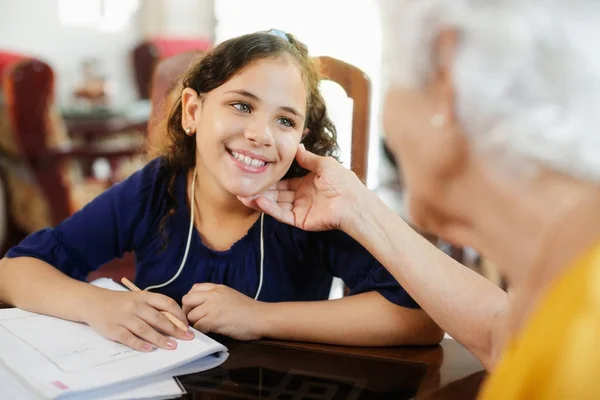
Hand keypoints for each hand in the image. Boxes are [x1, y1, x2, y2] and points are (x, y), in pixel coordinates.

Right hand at [85, 289, 192, 351]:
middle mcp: (135, 305)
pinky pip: (128, 338)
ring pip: (145, 329)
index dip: (179, 314)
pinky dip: (140, 344)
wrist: (93, 302)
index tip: (187, 325)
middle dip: (175, 329)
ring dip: (160, 339)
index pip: (166, 303)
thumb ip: (154, 307)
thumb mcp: (138, 298)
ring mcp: (124, 317)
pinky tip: (150, 349)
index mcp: (144, 296)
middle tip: (187, 337)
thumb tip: (175, 322)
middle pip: (158, 318)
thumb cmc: (121, 302)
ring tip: (172, 346)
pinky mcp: (113, 329)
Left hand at [182, 284, 264, 340]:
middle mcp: (213, 294)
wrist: (262, 317)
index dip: (191, 301)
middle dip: (187, 311)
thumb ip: (215, 298)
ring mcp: (213, 306)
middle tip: (194, 320)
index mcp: (217, 288)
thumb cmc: (249, 310)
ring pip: (191, 315)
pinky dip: (201, 331)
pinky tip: (210, 332)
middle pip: (187, 300)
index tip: (195, 309)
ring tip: (205, 327)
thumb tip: (200, 307)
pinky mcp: (214, 319)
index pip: (193, 289)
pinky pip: (198, 326)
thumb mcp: (230, 296)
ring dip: (195, 323)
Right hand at [239, 144, 366, 230]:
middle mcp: (302, 197)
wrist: (352, 202)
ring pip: (276, 204)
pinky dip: (270, 208)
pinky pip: (282, 214)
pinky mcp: (300, 220)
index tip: (257, 173)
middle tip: (243, 186)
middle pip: (277, 194)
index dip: (271, 179)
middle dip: (261, 190)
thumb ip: (307, 158)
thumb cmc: (344, 182)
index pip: (285, 182)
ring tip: (244, 195)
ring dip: (261, 200)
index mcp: (308, 183)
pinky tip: (258, 200)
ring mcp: (301, 209)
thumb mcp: (324, 164)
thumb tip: (296, 146)